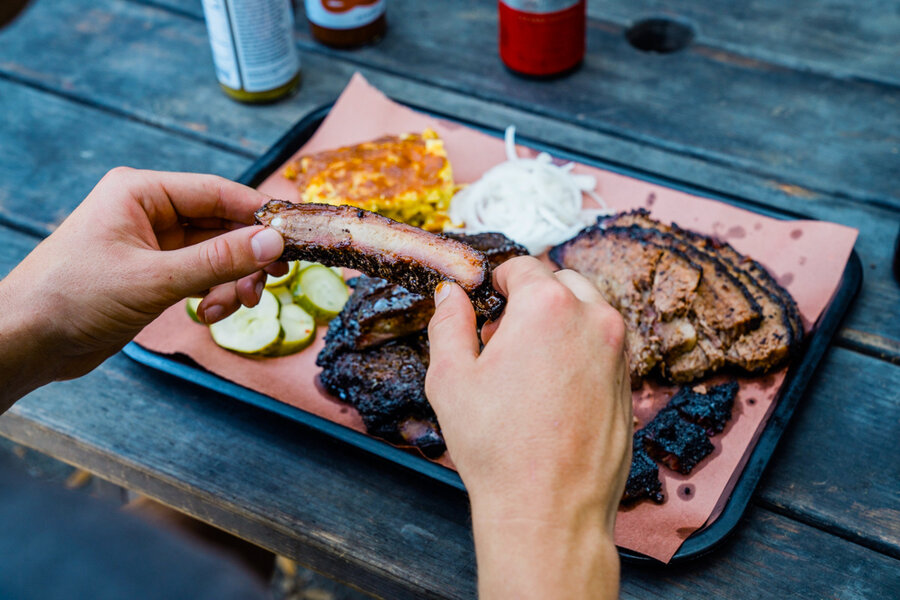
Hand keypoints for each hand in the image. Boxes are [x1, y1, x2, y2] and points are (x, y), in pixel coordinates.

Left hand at [0, 168, 283, 407]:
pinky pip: (202, 275)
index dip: (257, 213)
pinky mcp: (154, 273)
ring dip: (231, 280)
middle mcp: (149, 212)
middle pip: (222, 224)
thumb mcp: (154, 279)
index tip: (292, 236)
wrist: (27, 342)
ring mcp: (153, 244)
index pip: (217, 192)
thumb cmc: (74, 298)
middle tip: (267, 282)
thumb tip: (272, 242)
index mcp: (141, 192)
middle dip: (246, 256)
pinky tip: (209, 313)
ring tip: (230, 306)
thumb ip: (218, 260)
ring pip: (216, 253)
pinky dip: (214, 293)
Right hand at [426, 256, 630, 599]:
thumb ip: (448, 324)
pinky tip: (552, 391)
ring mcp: (618, 352)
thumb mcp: (450, 378)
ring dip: (559, 322)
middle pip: (561, 282)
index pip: (523, 266)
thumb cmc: (496, 447)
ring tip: (527, 367)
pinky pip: (603, 346)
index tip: (485, 302)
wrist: (549, 510)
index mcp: (547, 307)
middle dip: (531, 299)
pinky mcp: (628, 383)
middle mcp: (593, 319)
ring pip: (587, 312)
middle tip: (502, 338)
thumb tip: (451, 295)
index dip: (497, 281)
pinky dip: (580, 350)